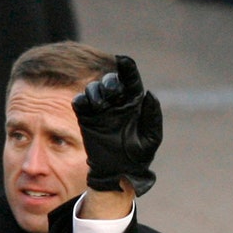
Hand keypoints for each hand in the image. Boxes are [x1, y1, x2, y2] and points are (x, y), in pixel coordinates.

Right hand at [72, 55, 161, 195]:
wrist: (117, 172)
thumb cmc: (137, 157)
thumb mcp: (150, 139)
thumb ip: (153, 117)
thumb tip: (150, 94)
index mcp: (134, 104)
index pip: (131, 80)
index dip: (127, 68)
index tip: (123, 60)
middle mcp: (116, 103)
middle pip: (111, 80)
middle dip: (110, 81)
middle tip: (113, 94)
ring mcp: (100, 109)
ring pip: (94, 88)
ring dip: (95, 91)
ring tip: (100, 105)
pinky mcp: (86, 117)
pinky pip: (79, 102)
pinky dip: (81, 100)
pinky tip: (87, 107)